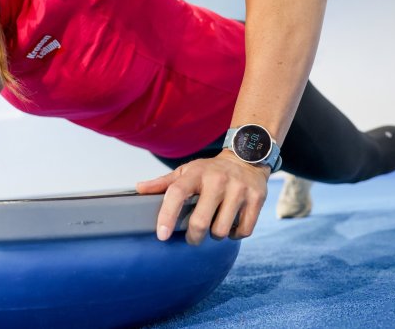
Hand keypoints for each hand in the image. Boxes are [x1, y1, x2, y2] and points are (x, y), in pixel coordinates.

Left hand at [136, 150, 268, 244]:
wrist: (248, 156)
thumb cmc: (210, 170)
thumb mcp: (187, 171)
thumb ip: (163, 182)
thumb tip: (138, 189)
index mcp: (196, 173)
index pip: (176, 194)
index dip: (166, 216)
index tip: (162, 235)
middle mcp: (218, 180)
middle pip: (200, 222)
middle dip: (193, 237)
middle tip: (192, 237)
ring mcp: (239, 190)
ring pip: (221, 231)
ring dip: (214, 235)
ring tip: (214, 226)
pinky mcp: (257, 199)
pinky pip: (242, 231)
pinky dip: (234, 235)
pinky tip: (230, 224)